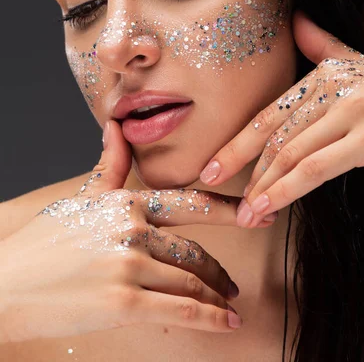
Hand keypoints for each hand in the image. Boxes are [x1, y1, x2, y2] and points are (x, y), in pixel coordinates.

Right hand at [0, 121, 248, 342]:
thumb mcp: (81, 198)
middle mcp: (133, 228)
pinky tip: (225, 322)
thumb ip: (109, 165)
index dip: (226, 209)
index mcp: (127, 202)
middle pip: (193, 251)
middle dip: (220, 271)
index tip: (253, 213)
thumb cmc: (42, 243)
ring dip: (216, 297)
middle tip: (234, 284)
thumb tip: (117, 127)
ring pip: (191, 280)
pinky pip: (180, 309)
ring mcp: (129, 264)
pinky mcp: (122, 301)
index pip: (188, 203)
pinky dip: (210, 317)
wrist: (6, 282)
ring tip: (227, 306)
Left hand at [200, 9, 363, 227]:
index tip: (211, 165)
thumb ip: (323, 46)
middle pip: (275, 134)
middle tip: (219, 194)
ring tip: (247, 213)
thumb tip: (296, 17)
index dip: (238, 142)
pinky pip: (317, 167)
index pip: (270, 113)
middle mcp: (334, 86)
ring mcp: (352, 109)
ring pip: (292, 152)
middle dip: (243, 167)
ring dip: (264, 186)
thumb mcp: (361, 65)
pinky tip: (270, 207)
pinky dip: (288, 189)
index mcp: (325, 74)